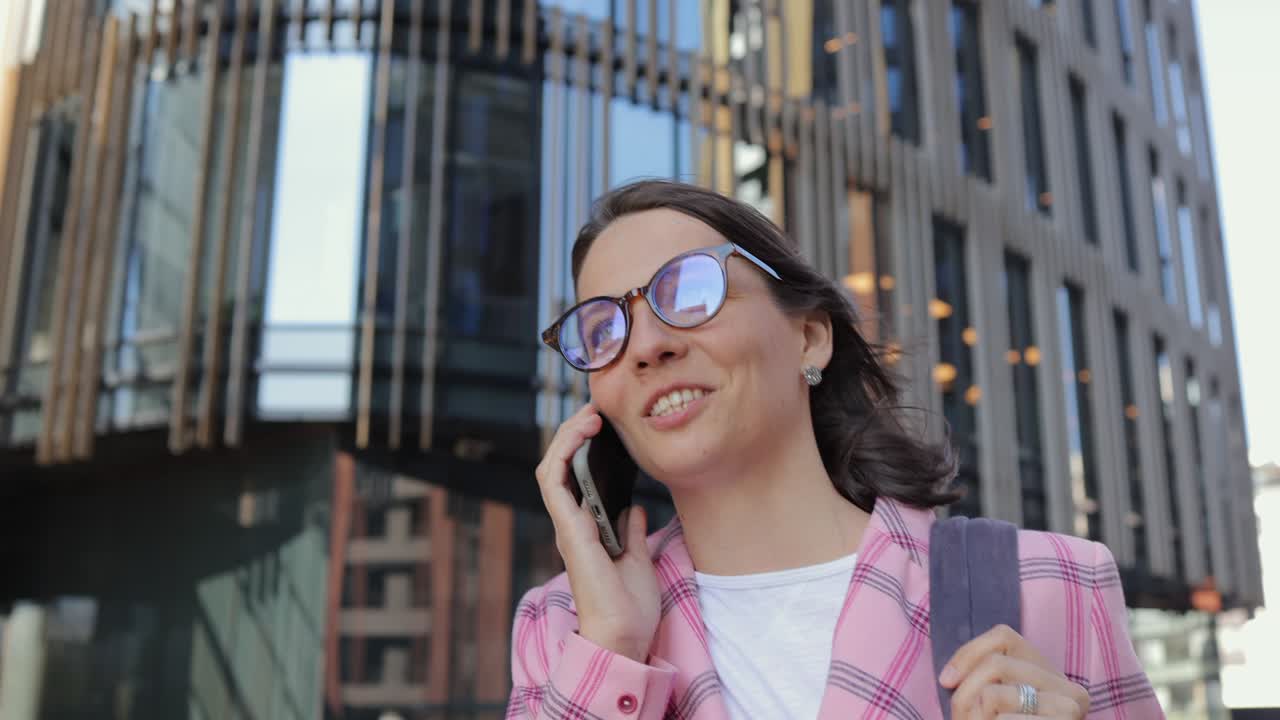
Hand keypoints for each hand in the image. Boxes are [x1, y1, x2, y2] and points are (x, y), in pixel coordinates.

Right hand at [534, 403, 661, 663]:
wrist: (625, 636)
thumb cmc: (630, 608)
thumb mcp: (638, 561)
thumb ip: (631, 533)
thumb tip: (634, 507)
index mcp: (586, 529)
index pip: (574, 478)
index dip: (582, 447)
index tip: (605, 424)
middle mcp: (571, 524)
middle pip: (560, 467)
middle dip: (574, 433)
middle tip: (597, 410)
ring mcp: (567, 526)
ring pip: (552, 468)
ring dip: (566, 437)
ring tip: (589, 415)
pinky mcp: (569, 530)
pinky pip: (554, 483)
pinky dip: (563, 454)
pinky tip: (581, 435)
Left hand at [939, 624, 1089, 718]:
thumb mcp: (997, 704)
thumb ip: (984, 681)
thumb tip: (949, 678)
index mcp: (1054, 675)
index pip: (1003, 635)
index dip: (967, 653)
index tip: (946, 681)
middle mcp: (1072, 690)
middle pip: (995, 664)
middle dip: (964, 693)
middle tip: (960, 719)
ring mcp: (1070, 712)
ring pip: (992, 694)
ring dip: (971, 717)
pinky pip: (999, 719)